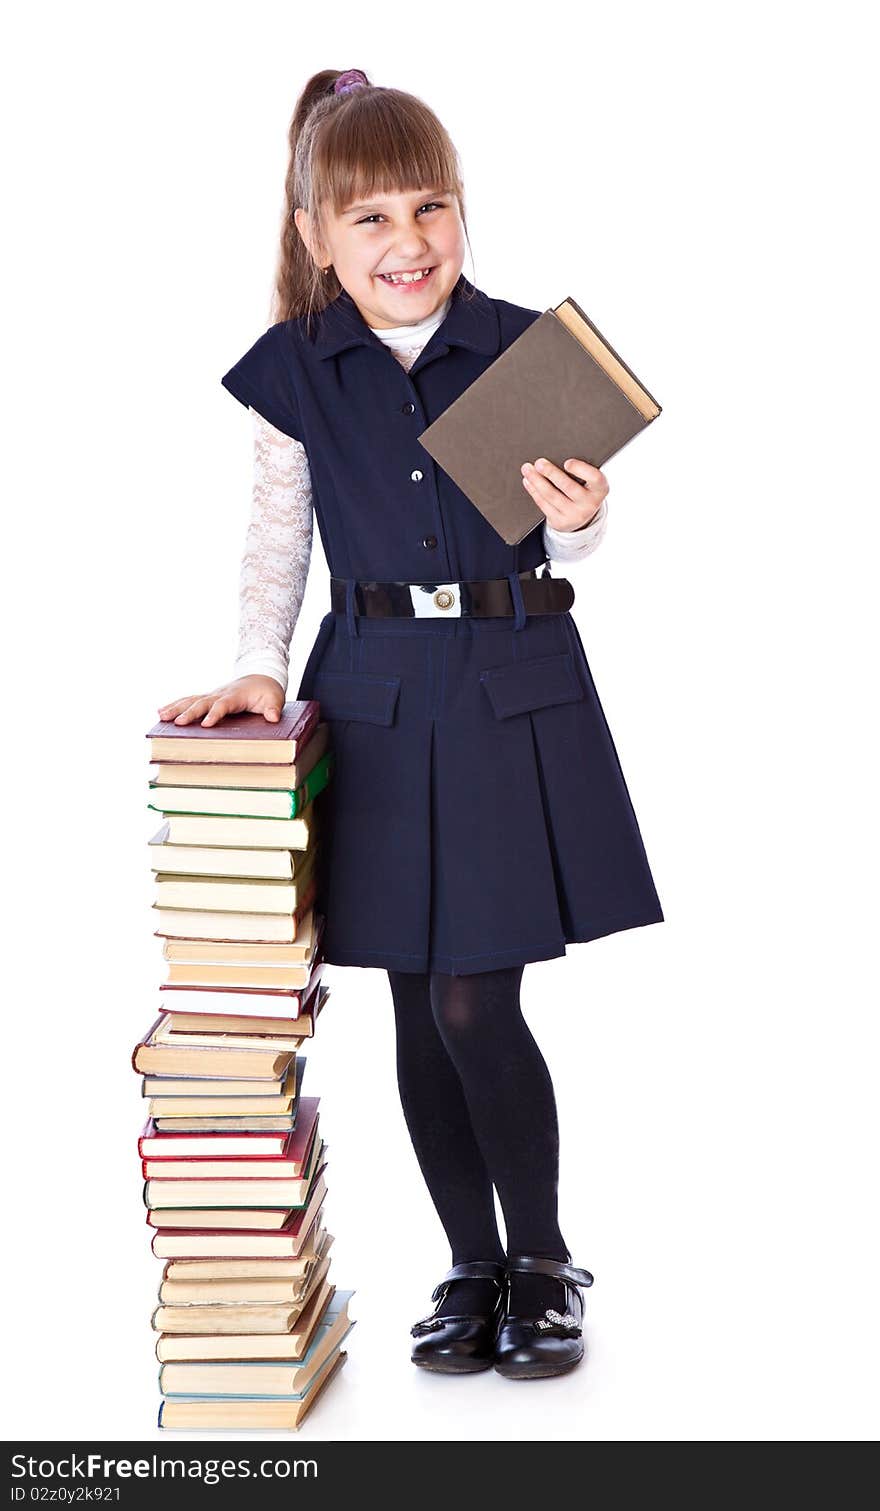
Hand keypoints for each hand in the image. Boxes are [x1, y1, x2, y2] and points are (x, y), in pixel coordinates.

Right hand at [157, 674, 283, 727]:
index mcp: (235, 696)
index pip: (223, 705)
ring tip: (161, 716)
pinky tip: (162, 712)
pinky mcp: (208, 698)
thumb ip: (273, 708)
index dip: (214, 714)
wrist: (261, 676)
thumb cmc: (267, 691)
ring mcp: (212, 695)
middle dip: (189, 713)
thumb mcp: (275, 699)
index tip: (205, 724)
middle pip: (202, 702)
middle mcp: (220, 694)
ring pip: (191, 700)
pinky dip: (176, 705)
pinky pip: (190, 701)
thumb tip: (273, 717)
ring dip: (176, 707)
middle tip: (177, 723)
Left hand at [520, 456, 607, 530]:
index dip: (581, 470)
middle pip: (568, 486)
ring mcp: (575, 515)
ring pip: (551, 496)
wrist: (581, 517)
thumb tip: (556, 452)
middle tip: (539, 462)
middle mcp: (589, 504)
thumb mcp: (589, 481)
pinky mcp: (560, 522)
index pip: (594, 478)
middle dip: (551, 473)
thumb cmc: (584, 489)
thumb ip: (581, 469)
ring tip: (528, 469)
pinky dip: (534, 491)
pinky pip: (544, 505)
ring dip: (537, 481)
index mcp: (600, 489)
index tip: (567, 462)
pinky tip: (528, 481)